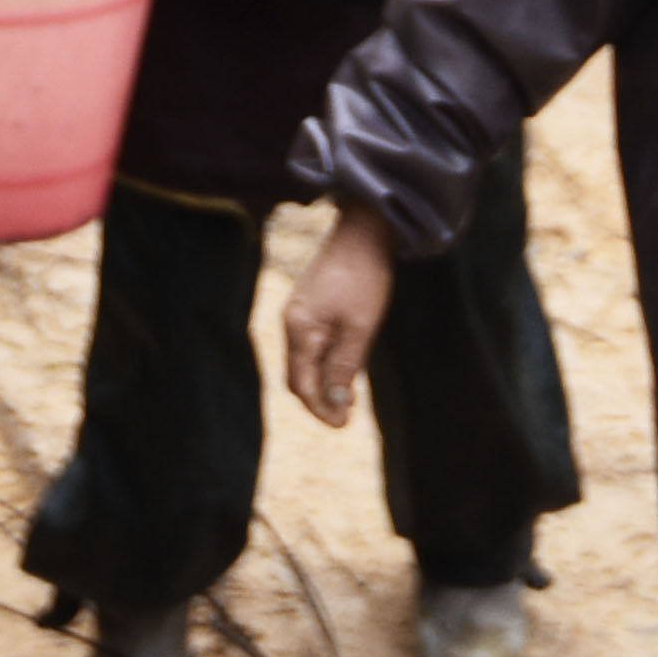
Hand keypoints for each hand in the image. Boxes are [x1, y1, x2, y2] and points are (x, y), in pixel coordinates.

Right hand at [282, 206, 401, 421]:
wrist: (364, 231)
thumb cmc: (365, 278)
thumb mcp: (360, 327)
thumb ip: (345, 366)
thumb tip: (336, 403)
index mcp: (300, 328)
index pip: (301, 384)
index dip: (320, 408)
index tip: (343, 425)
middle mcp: (292, 321)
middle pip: (298, 375)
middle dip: (320, 399)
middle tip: (347, 416)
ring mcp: (299, 312)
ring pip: (305, 360)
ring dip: (324, 382)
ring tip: (351, 399)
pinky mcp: (310, 305)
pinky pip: (312, 344)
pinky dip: (326, 362)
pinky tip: (347, 369)